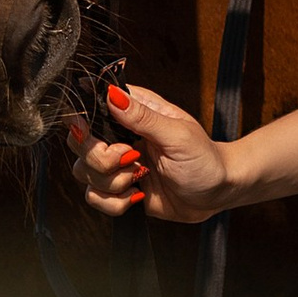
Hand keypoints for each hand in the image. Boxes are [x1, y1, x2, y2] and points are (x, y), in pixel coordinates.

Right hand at [73, 81, 231, 225]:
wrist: (217, 193)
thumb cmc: (205, 159)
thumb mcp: (177, 135)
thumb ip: (141, 117)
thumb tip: (111, 93)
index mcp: (132, 112)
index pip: (90, 110)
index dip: (89, 126)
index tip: (112, 140)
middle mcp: (119, 136)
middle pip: (79, 144)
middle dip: (101, 160)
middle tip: (132, 160)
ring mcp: (116, 164)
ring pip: (83, 172)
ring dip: (111, 183)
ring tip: (140, 178)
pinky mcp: (118, 189)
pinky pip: (94, 198)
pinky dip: (114, 203)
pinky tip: (137, 196)